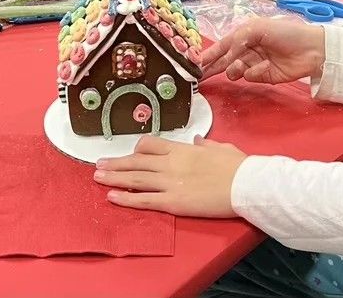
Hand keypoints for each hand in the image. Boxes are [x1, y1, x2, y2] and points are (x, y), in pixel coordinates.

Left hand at [95, 135, 245, 216]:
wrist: (244, 184)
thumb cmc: (237, 166)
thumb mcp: (221, 148)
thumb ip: (206, 145)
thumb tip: (197, 141)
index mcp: (183, 149)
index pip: (151, 145)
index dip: (137, 149)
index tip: (130, 153)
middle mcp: (171, 163)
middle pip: (137, 161)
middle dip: (116, 163)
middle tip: (99, 164)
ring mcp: (170, 183)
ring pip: (135, 179)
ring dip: (114, 177)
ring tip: (97, 177)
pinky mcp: (172, 202)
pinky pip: (144, 200)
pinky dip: (126, 198)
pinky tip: (112, 196)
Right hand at [200, 17, 325, 83]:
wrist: (311, 49)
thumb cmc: (285, 32)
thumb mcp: (257, 28)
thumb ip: (237, 41)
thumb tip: (225, 56)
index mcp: (244, 34)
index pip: (221, 45)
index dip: (208, 54)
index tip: (194, 63)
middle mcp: (247, 49)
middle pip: (223, 61)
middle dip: (211, 67)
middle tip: (200, 76)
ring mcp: (254, 64)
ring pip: (233, 71)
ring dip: (234, 68)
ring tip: (240, 65)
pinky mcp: (263, 77)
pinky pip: (249, 77)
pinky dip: (254, 72)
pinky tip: (264, 66)